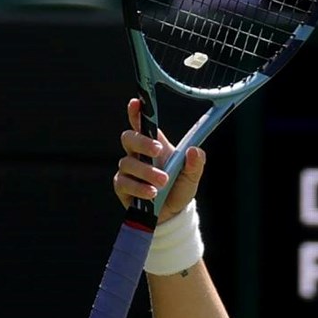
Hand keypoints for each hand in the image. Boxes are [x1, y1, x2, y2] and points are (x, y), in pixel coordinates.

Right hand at [114, 98, 205, 221]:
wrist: (171, 215)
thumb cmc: (179, 189)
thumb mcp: (192, 177)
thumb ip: (195, 164)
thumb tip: (195, 150)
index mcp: (155, 144)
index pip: (142, 124)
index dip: (136, 112)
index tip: (136, 103)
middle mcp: (138, 153)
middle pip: (129, 137)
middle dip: (141, 142)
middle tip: (157, 150)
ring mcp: (128, 169)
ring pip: (127, 162)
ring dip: (146, 171)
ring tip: (163, 182)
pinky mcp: (122, 186)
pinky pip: (124, 183)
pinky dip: (139, 188)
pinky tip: (152, 194)